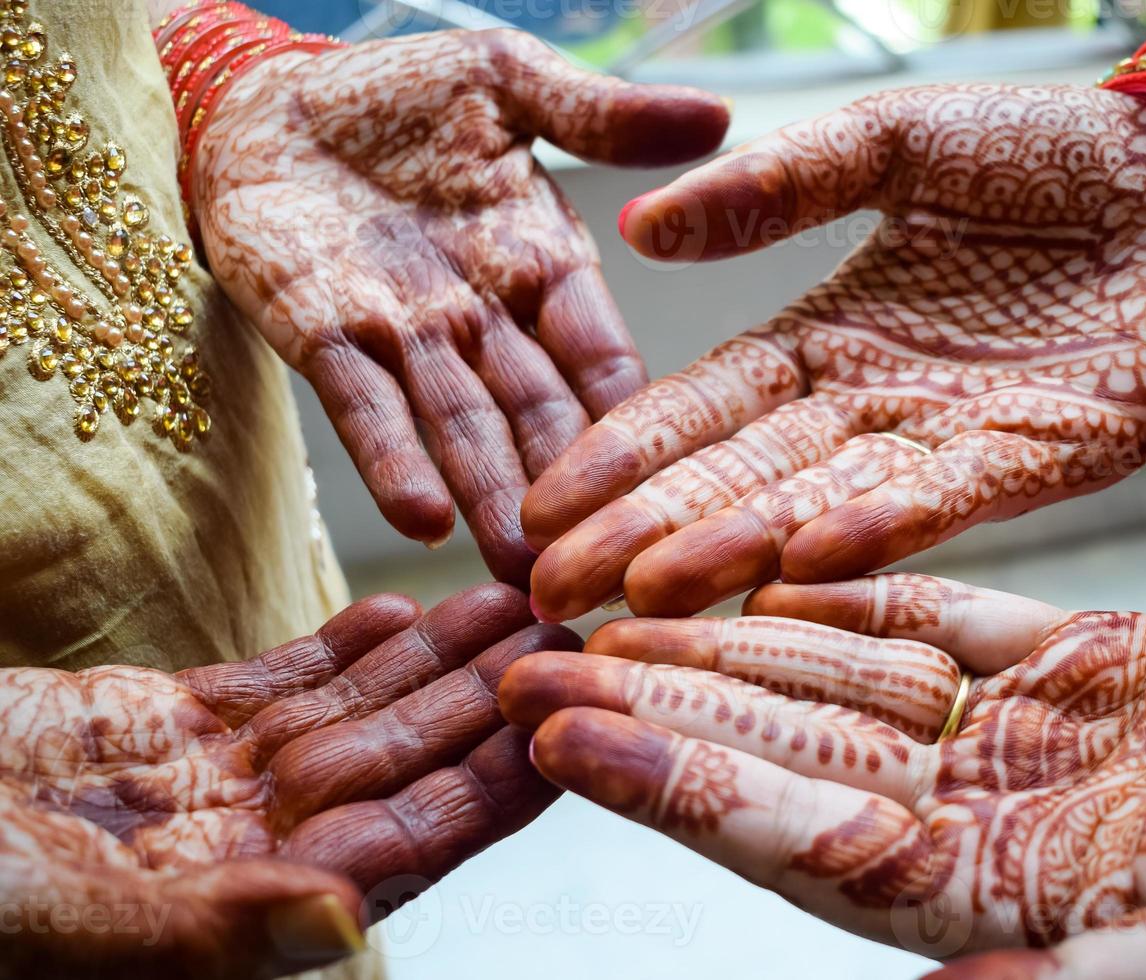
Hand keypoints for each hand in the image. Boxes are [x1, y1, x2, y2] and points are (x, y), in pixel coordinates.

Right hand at [0, 585, 577, 978]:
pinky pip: (278, 683)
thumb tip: (343, 930)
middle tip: (572, 635)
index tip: (571, 727)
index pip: (407, 845)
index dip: (494, 788)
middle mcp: (245, 851)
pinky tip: (409, 604)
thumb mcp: (57, 920)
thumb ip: (203, 932)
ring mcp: (206, 786)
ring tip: (515, 600)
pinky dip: (342, 645)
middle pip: (401, 767)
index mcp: (242, 914)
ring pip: (353, 715)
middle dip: (488, 703)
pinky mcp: (161, 726)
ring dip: (437, 660)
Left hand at [193, 29, 728, 584]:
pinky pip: (363, 407)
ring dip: (493, 500)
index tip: (680, 483)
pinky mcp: (323, 337)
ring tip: (527, 570)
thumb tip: (720, 120)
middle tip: (611, 567)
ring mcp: (407, 336)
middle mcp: (486, 317)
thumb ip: (603, 117)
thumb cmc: (393, 91)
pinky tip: (424, 521)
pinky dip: (394, 463)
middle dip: (573, 492)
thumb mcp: (508, 83)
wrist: (261, 99)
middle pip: (540, 416)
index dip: (635, 416)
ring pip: (461, 430)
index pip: (604, 353)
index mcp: (544, 264)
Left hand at [501, 574, 1145, 977]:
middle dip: (654, 705)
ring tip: (608, 598)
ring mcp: (1014, 742)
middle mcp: (976, 823)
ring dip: (724, 637)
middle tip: (526, 656)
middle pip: (782, 753)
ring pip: (835, 677)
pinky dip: (844, 585)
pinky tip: (757, 554)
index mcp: (993, 902)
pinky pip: (932, 615)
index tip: (559, 730)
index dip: (673, 788)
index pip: (794, 838)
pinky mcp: (1065, 668)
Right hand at [520, 83, 1145, 619]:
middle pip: (741, 476)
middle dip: (648, 531)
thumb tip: (642, 221)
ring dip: (739, 549)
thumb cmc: (1042, 148)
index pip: (703, 408)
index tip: (544, 503)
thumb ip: (774, 188)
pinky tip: (806, 555)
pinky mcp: (1040, 456)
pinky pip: (948, 499)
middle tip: (557, 588)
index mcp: (825, 339)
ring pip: (823, 504)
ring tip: (650, 590)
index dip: (623, 455)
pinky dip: (879, 527)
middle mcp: (872, 408)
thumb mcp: (887, 145)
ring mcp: (950, 441)